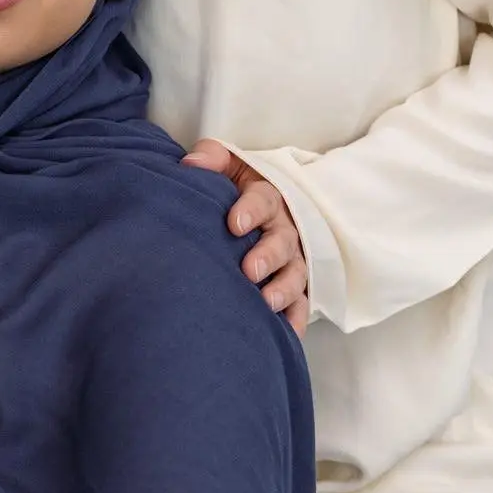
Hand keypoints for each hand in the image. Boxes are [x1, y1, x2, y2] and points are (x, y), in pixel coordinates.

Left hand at [181, 139, 310, 330]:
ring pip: (296, 274)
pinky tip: (286, 334)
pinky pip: (300, 304)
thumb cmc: (233, 187)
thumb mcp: (226, 165)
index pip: (264, 199)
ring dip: (283, 290)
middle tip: (249, 270)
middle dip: (268, 256)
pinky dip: (296, 319)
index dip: (251, 210)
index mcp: (267, 197)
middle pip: (284, 241)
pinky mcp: (293, 285)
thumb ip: (210, 158)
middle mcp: (284, 228)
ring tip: (265, 303)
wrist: (247, 210)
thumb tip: (191, 164)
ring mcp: (291, 259)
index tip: (233, 224)